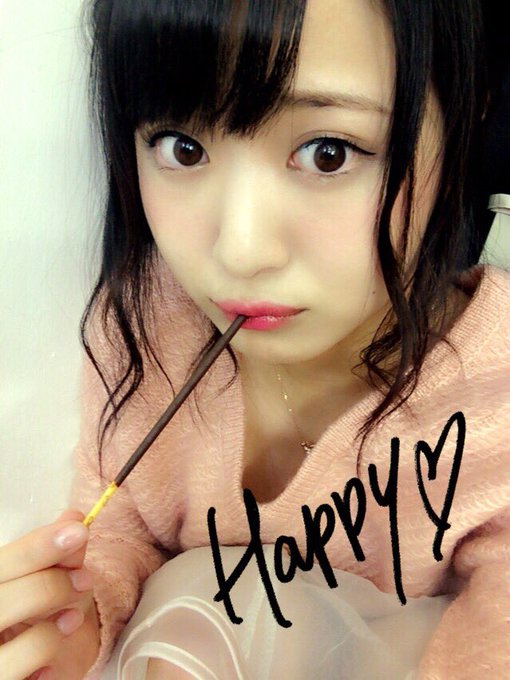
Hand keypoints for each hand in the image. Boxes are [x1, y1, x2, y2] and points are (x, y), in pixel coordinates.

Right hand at [0, 510, 99, 679]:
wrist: (42, 667)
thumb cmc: (37, 619)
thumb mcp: (51, 582)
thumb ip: (59, 555)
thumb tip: (73, 519)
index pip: (1, 563)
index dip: (37, 547)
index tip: (76, 531)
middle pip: (3, 597)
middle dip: (51, 584)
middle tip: (84, 580)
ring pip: (20, 636)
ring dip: (54, 625)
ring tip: (71, 619)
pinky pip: (24, 671)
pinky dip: (47, 658)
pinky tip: (53, 659)